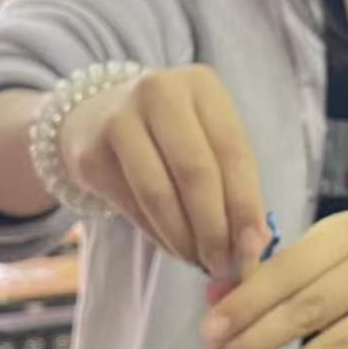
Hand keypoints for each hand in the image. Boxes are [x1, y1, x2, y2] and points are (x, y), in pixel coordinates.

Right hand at [61, 65, 271, 274]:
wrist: (96, 118)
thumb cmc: (171, 134)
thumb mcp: (208, 140)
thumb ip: (235, 185)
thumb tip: (255, 244)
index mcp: (201, 84)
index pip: (232, 149)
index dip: (245, 204)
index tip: (253, 247)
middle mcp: (159, 92)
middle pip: (194, 171)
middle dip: (214, 227)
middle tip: (224, 264)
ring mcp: (119, 119)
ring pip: (159, 193)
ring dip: (183, 238)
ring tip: (198, 260)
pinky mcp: (92, 154)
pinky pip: (133, 206)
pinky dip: (159, 236)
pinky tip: (174, 248)